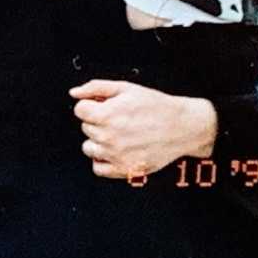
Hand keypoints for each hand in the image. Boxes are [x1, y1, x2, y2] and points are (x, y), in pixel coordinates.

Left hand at [70, 80, 217, 178]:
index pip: (79, 110)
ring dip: (98, 141)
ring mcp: (115, 155)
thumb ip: (95, 88)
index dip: (92, 105)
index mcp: (107, 115)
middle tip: (119, 118)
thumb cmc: (156, 105)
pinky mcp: (124, 170)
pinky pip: (98, 168)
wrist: (182, 126)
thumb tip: (74, 93)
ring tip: (119, 134)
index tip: (104, 106)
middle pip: (85, 127)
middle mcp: (108, 137)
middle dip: (98, 121)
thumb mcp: (126, 88)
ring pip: (88, 148)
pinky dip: (103, 160)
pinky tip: (117, 150)